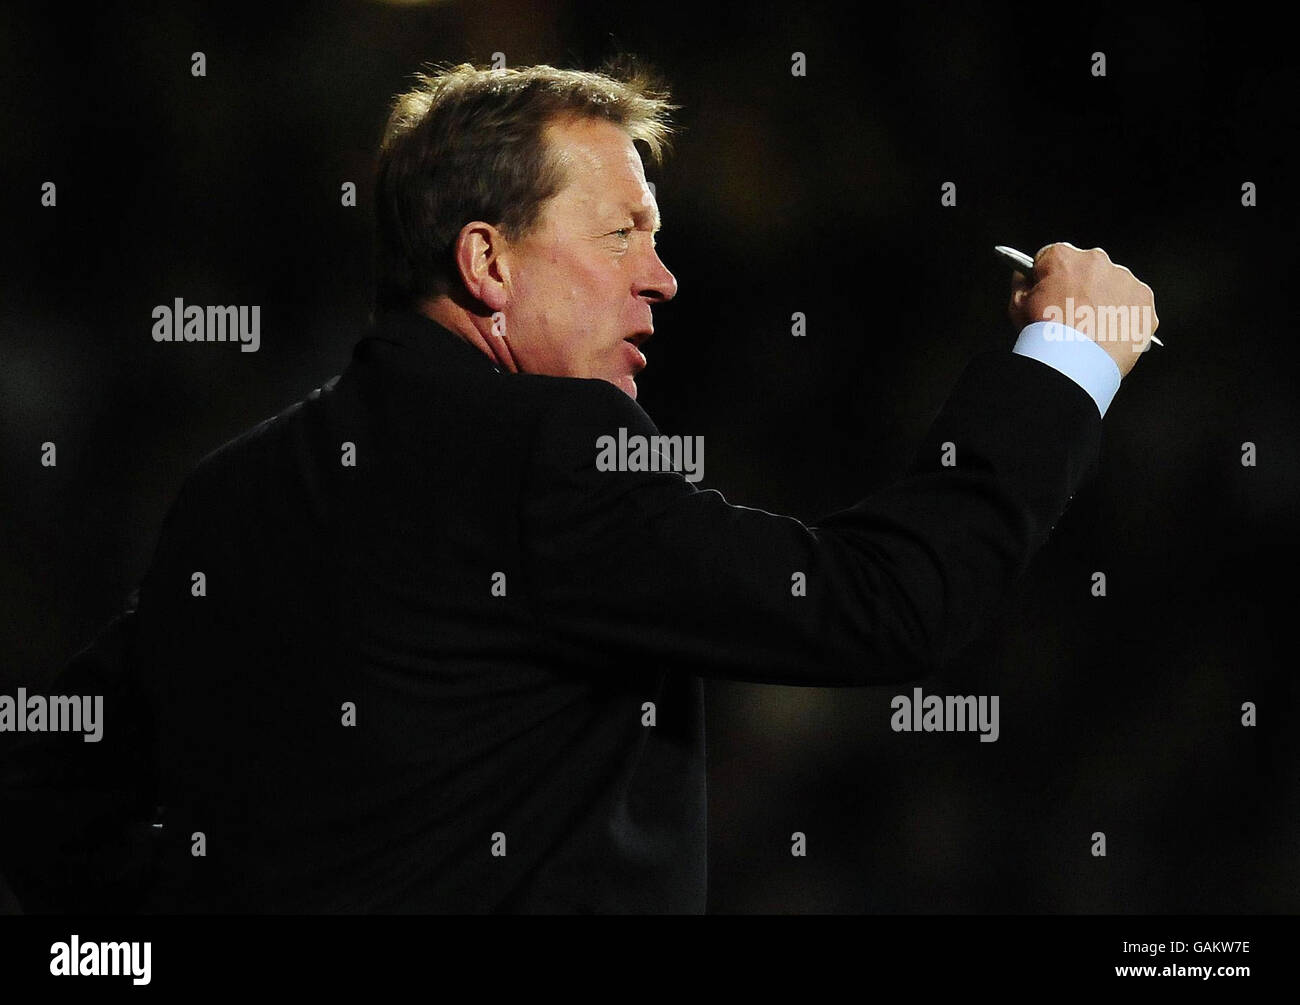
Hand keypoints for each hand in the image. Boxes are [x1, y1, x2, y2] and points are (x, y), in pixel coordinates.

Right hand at [1008, 242, 1158, 378]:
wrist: (1074, 364)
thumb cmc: (1045, 336)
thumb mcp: (1017, 307)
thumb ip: (1021, 283)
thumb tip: (1024, 276)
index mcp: (1064, 258)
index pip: (1052, 257)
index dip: (1047, 277)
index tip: (1048, 292)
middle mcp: (1097, 261)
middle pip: (1087, 269)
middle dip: (1080, 287)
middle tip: (1071, 316)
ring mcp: (1125, 280)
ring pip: (1113, 286)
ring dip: (1104, 301)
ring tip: (1092, 330)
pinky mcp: (1144, 300)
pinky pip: (1134, 305)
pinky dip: (1125, 317)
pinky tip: (1109, 334)